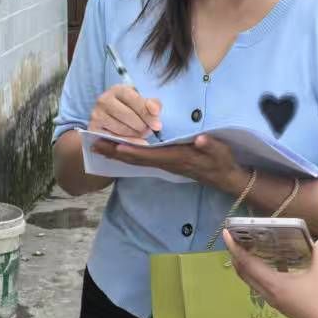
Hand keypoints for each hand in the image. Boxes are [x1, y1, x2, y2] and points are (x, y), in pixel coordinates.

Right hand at [88, 85, 161, 139]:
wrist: (109, 116)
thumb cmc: (130, 108)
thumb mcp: (142, 101)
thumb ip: (152, 104)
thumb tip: (156, 110)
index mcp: (117, 89)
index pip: (134, 100)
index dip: (147, 113)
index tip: (158, 126)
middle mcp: (103, 100)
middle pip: (128, 116)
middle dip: (142, 126)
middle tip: (149, 131)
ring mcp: (96, 115)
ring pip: (121, 129)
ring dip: (136, 135)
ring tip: (142, 134)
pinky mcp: (93, 129)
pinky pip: (113, 139)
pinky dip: (127, 142)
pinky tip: (136, 143)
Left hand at [94, 132, 240, 191]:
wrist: (224, 178)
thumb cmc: (222, 162)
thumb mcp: (221, 152)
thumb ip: (211, 145)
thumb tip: (201, 139)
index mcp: (177, 158)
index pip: (151, 155)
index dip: (133, 151)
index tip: (116, 147)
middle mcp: (166, 163)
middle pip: (136, 159)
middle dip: (114, 152)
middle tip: (93, 145)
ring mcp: (164, 164)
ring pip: (136, 160)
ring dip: (116, 154)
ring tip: (97, 146)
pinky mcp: (165, 163)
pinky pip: (141, 160)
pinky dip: (126, 155)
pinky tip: (115, 150)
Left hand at [222, 235, 317, 317]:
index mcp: (273, 284)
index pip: (247, 263)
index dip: (235, 248)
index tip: (226, 234)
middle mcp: (268, 294)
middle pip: (245, 274)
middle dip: (237, 256)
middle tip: (236, 239)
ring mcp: (275, 302)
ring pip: (253, 282)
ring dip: (247, 267)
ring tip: (250, 250)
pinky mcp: (282, 306)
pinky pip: (263, 287)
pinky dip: (260, 274)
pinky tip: (273, 266)